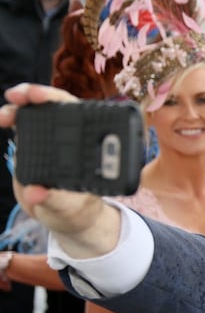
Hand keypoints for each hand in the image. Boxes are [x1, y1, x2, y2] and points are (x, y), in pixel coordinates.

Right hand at [3, 84, 121, 257]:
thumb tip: (35, 193)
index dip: (63, 103)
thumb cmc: (76, 209)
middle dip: (36, 95)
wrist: (64, 217)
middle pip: (55, 107)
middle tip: (19, 96)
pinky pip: (21, 127)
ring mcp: (49, 142)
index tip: (46, 98)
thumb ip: (53, 200)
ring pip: (34, 114)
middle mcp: (70, 139)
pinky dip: (10, 119)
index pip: (80, 115)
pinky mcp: (32, 147)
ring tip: (5, 116)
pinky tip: (3, 119)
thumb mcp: (68, 208)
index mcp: (88, 148)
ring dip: (17, 108)